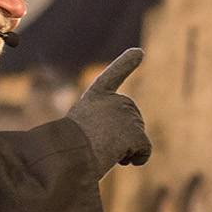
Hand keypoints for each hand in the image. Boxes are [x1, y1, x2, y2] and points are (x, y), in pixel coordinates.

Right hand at [65, 48, 150, 174]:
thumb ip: (98, 130)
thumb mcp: (75, 132)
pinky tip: (119, 159)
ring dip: (123, 151)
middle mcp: (115, 100)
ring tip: (101, 150)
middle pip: (130, 122)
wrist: (70, 155)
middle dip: (121, 138)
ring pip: (136, 139)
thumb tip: (121, 151)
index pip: (113, 75)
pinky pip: (145, 151)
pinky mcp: (138, 133)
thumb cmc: (66, 150)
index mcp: (95, 96)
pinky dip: (137, 159)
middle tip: (97, 144)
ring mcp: (128, 115)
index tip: (139, 52)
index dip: (126, 63)